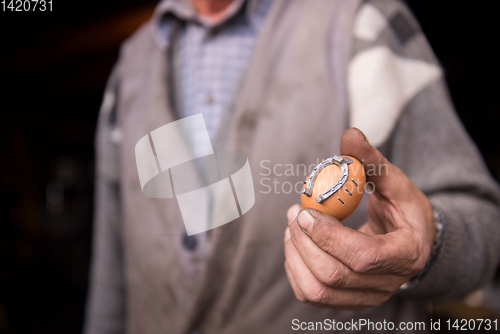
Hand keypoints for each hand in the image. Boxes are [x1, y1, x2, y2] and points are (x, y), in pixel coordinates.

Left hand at [283, 128, 434, 309]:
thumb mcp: (394, 181)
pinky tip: (295, 244)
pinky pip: (310, 295)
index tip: (306, 211)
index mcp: (405, 253)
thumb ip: (371, 160)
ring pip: (317, 291)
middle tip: (293, 213)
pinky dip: (294, 268)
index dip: (330, 236)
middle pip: (333, 275)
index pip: (364, 257)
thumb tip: (349, 134)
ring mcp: (365, 298)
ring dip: (295, 255)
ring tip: (291, 225)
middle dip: (304, 242)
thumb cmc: (402, 209)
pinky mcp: (346, 301)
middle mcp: (386, 284)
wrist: (410, 242)